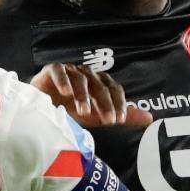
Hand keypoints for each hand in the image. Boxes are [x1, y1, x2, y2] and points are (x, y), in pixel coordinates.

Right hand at [30, 63, 152, 127]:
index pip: (114, 89)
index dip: (118, 103)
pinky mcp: (51, 70)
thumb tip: (150, 118)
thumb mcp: (98, 117)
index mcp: (99, 83)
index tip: (118, 120)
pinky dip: (63, 81)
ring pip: (81, 79)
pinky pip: (59, 71)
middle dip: (104, 103)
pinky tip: (66, 93)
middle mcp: (86, 75)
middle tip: (107, 120)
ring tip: (83, 113)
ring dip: (83, 96)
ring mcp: (69, 71)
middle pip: (99, 85)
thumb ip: (122, 116)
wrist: (40, 107)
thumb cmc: (71, 110)